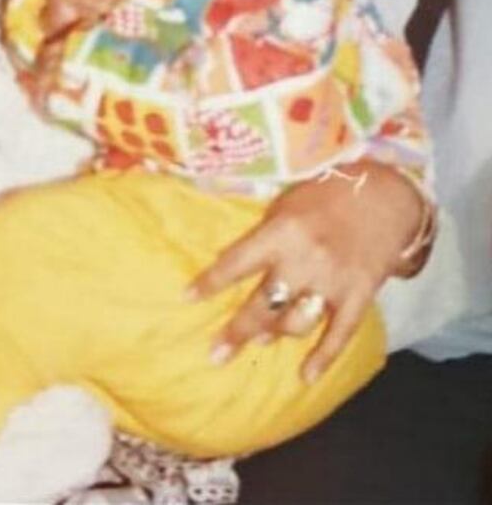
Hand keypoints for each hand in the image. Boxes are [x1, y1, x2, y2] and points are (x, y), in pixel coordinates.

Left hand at [188, 161, 424, 382]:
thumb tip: (236, 268)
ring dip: (274, 335)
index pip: (237, 262)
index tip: (187, 298)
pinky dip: (323, 357)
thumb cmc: (325, 195)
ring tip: (258, 341)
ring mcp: (333, 281)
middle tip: (216, 353)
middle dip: (237, 330)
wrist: (384, 197)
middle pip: (264, 304)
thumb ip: (265, 235)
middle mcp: (305, 259)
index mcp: (282, 232)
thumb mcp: (287, 203)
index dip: (211, 281)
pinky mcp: (359, 296)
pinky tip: (306, 376)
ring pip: (295, 322)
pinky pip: (339, 334)